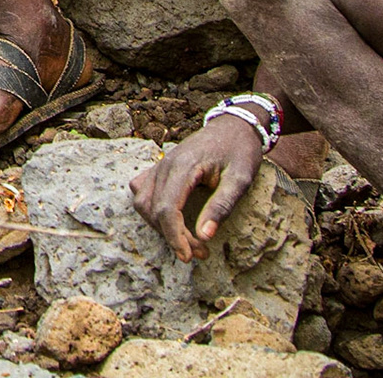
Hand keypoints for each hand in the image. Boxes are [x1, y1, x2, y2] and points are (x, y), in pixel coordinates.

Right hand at [130, 116, 264, 260]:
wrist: (234, 126)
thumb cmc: (240, 152)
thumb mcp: (240, 180)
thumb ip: (221, 206)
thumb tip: (204, 236)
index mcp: (183, 166)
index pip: (166, 208)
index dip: (174, 237)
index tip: (189, 256)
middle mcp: (165, 165)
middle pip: (153, 209)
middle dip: (173, 236)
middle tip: (200, 251)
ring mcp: (160, 165)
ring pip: (143, 202)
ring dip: (161, 225)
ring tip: (188, 239)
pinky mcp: (160, 167)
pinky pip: (142, 190)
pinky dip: (151, 209)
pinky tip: (171, 218)